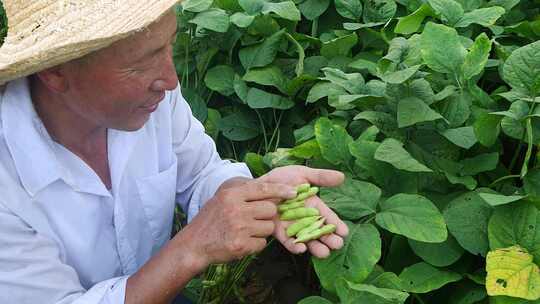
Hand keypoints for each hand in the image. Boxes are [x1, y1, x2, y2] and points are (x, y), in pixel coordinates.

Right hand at [180, 180, 296, 266]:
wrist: (194, 245)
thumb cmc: (211, 219)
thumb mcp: (222, 197)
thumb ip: (243, 189)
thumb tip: (269, 185)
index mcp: (232, 195)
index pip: (263, 188)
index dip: (280, 190)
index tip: (294, 192)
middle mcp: (236, 209)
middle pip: (270, 209)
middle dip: (267, 216)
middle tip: (255, 219)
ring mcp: (239, 228)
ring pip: (269, 228)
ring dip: (262, 231)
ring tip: (246, 231)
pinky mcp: (241, 245)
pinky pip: (262, 244)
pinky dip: (256, 245)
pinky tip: (243, 242)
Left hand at [258, 166, 348, 257]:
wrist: (259, 184)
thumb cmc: (281, 178)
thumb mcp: (302, 173)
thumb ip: (321, 177)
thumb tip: (342, 176)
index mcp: (313, 205)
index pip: (327, 216)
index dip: (336, 224)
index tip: (344, 232)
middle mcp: (305, 218)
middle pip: (320, 231)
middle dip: (329, 239)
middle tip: (337, 245)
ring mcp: (293, 226)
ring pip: (307, 239)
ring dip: (315, 247)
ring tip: (324, 252)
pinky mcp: (279, 231)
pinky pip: (288, 241)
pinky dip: (295, 246)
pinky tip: (302, 249)